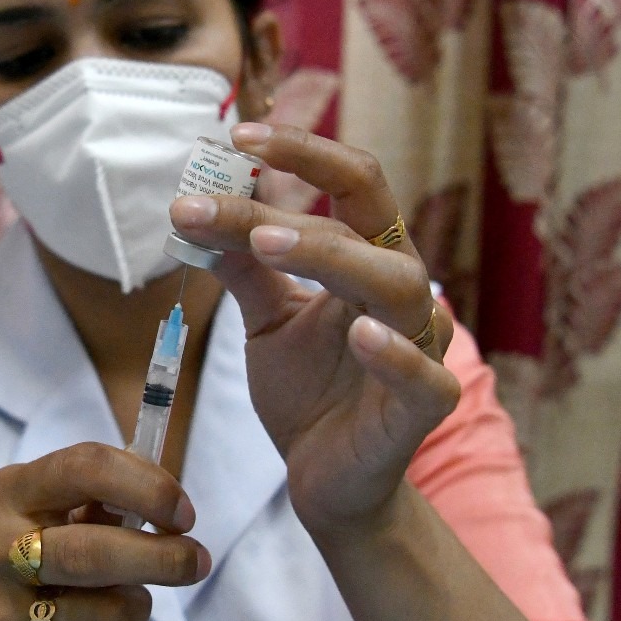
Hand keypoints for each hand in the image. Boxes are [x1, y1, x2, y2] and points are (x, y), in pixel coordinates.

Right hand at [0, 443, 208, 620]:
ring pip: (103, 616)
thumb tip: (170, 505)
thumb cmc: (34, 569)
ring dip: (137, 612)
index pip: (84, 468)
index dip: (147, 487)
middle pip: (93, 552)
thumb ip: (101, 505)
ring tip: (128, 607)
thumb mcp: (51, 519)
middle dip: (162, 558)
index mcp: (10, 492)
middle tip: (197, 562)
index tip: (184, 514)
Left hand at [168, 122, 460, 535]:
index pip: (354, 183)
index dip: (303, 152)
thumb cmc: (308, 392)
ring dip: (331, 256)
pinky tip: (359, 335)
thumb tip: (195, 209)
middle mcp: (401, 291)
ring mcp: (419, 348)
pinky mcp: (424, 409)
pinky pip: (426, 376)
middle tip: (210, 203)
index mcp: (369, 259)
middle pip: (367, 220)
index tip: (237, 137)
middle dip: (288, 203)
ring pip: (396, 284)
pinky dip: (396, 354)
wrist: (327, 483)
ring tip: (266, 241)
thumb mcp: (266, 320)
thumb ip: (241, 267)